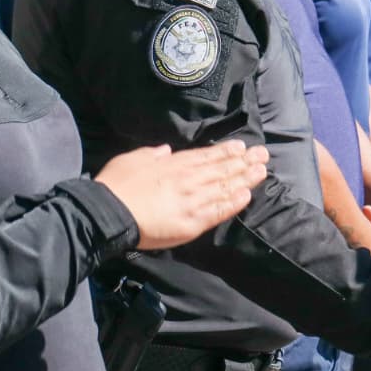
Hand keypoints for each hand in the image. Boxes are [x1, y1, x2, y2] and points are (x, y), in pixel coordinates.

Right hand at [97, 140, 269, 249]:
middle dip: (244, 162)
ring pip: (225, 187)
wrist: (108, 214)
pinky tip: (247, 195)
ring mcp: (193, 200)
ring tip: (262, 171)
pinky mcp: (193, 222)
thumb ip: (152, 154)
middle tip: (263, 154)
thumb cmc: (115, 185)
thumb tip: (165, 150)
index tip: (242, 147)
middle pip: (222, 169)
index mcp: (174, 164)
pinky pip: (219, 211)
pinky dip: (234, 203)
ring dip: (245, 178)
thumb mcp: (132, 159)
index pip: (207, 156)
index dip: (226, 152)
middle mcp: (189, 179)